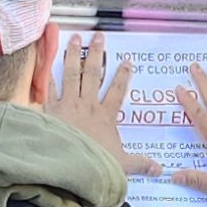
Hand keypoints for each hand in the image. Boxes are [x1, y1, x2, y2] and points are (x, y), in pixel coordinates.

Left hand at [47, 33, 135, 164]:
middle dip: (97, 54)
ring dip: (73, 54)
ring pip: (72, 74)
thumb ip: (139, 163)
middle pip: (94, 74)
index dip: (123, 75)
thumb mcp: (121, 165)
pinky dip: (47, 73)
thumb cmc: (95, 165)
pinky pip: (49, 87)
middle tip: (98, 37)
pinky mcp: (50, 110)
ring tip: (74, 38)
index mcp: (105, 116)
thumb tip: (159, 170)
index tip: (127, 62)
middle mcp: (87, 105)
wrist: (68, 165)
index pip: (118, 91)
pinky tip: (46, 59)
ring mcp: (68, 105)